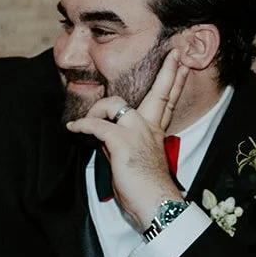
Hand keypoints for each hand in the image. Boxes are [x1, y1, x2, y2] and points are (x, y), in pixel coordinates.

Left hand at [65, 50, 189, 227]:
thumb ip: (123, 143)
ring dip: (96, 111)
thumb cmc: (144, 188)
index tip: (181, 62)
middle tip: (176, 53)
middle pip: (160, 93)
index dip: (174, 80)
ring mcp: (137, 132)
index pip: (166, 101)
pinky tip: (74, 127)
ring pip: (115, 103)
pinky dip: (82, 125)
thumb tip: (106, 137)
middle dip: (168, 71)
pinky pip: (97, 125)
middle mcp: (149, 128)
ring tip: (84, 123)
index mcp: (155, 132)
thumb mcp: (134, 159)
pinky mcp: (122, 142)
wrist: (154, 203)